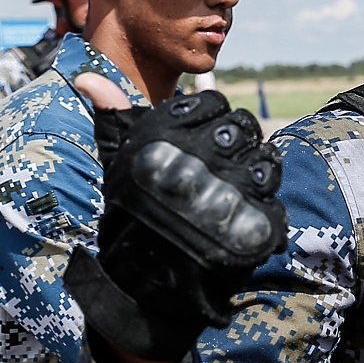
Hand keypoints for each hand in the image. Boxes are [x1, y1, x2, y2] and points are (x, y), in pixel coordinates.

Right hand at [64, 88, 286, 362]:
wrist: (141, 285)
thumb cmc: (130, 216)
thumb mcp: (117, 162)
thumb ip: (115, 118)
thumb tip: (89, 77)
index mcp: (164, 142)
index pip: (213, 102)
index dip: (214, 118)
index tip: (203, 139)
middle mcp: (195, 164)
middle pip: (244, 127)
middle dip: (239, 143)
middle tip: (224, 166)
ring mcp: (226, 197)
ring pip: (266, 161)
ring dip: (257, 173)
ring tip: (237, 190)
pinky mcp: (251, 228)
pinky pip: (274, 202)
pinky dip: (266, 207)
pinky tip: (249, 214)